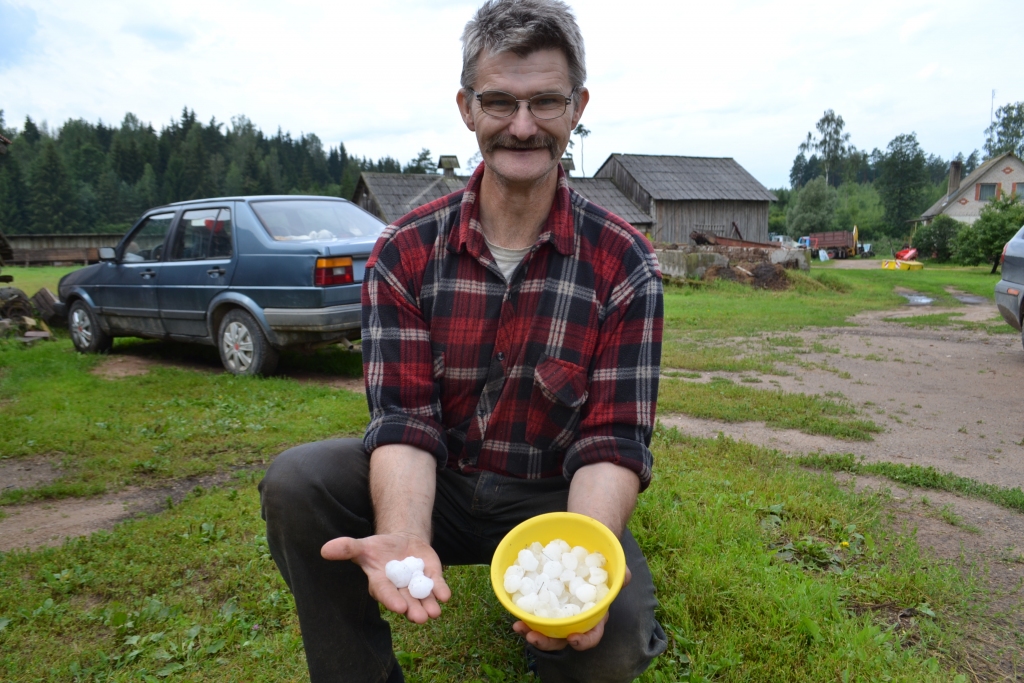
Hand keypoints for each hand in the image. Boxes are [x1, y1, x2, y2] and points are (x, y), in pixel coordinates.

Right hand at [321, 533, 450, 623]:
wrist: (401, 543)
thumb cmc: (378, 548)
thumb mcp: (363, 546)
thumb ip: (347, 548)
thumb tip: (324, 549)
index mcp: (380, 583)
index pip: (385, 593)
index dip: (392, 600)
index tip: (399, 607)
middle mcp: (399, 590)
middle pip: (406, 601)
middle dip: (413, 609)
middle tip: (420, 617)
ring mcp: (416, 586)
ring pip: (423, 599)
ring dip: (429, 605)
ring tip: (434, 613)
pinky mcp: (431, 579)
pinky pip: (437, 587)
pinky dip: (441, 591)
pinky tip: (446, 596)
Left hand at [512, 566, 630, 651]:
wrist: (586, 539)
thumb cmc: (602, 555)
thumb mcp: (614, 563)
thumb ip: (620, 571)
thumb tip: (624, 577)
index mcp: (594, 612)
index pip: (592, 634)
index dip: (584, 640)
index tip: (572, 638)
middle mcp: (575, 614)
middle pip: (562, 636)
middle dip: (547, 641)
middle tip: (533, 636)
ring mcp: (558, 606)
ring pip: (545, 626)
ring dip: (531, 629)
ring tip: (518, 626)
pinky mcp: (543, 596)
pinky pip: (533, 608)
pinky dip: (523, 610)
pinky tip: (512, 606)